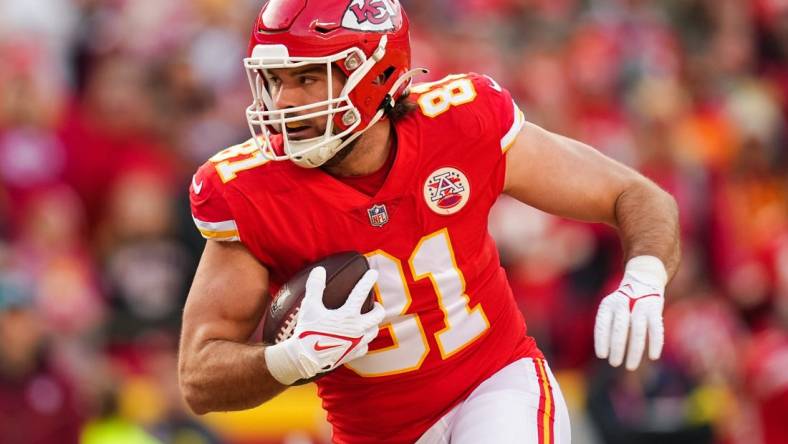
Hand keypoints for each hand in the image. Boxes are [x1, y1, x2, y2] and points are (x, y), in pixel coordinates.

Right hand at [265, 267, 384, 384]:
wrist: (305, 359)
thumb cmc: (307, 331)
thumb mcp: (309, 306)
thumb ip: (315, 287)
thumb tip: (319, 270)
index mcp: (347, 315)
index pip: (360, 293)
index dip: (368, 281)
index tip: (374, 273)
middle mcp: (357, 328)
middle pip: (377, 315)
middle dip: (378, 308)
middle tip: (375, 304)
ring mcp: (357, 342)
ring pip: (374, 331)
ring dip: (373, 324)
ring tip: (368, 320)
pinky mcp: (353, 354)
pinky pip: (365, 347)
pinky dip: (365, 341)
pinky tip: (360, 339)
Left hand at [594, 256, 666, 370]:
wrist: (642, 281)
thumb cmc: (623, 304)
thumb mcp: (610, 309)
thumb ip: (607, 327)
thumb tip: (606, 352)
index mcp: (608, 305)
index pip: (603, 324)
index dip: (602, 340)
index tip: (602, 355)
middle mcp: (623, 304)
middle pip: (620, 329)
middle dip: (617, 348)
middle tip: (614, 363)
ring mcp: (640, 305)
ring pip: (637, 332)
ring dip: (634, 351)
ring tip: (630, 366)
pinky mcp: (655, 309)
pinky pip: (656, 329)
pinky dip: (655, 343)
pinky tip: (653, 356)